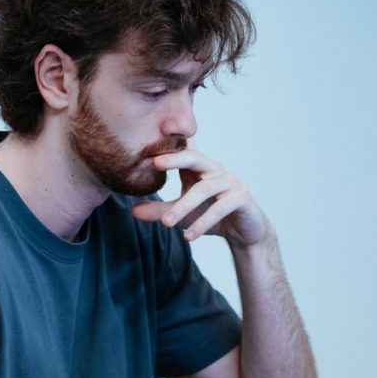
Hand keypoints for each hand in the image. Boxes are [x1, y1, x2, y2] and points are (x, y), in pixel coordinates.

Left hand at [130, 143, 268, 246]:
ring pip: (203, 190)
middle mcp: (214, 169)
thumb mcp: (182, 215)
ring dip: (183, 207)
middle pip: (194, 158)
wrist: (243, 232)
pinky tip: (188, 236)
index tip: (149, 142)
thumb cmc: (211, 217)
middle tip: (155, 162)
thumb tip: (133, 211)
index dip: (168, 146)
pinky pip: (219, 208)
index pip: (181, 152)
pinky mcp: (241, 197)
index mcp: (198, 168)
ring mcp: (230, 181)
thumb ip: (160, 211)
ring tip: (166, 224)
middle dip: (175, 159)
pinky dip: (202, 222)